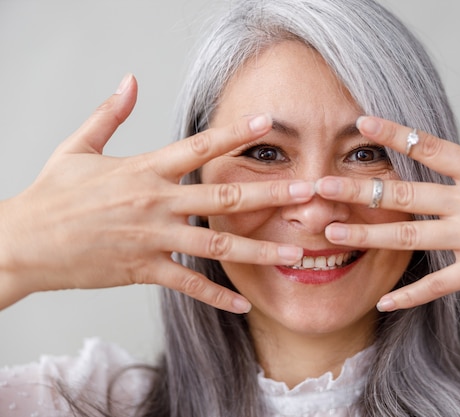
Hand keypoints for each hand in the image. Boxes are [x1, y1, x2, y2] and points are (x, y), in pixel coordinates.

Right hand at [0, 75, 313, 312]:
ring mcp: (152, 238)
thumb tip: (130, 79)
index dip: (235, 135)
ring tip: (293, 252)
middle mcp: (155, 202)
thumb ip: (110, 113)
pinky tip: (244, 303)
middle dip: (268, 194)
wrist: (23, 242)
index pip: (198, 147)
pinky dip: (217, 295)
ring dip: (258, 248)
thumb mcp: (78, 146)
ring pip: (215, 244)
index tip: (268, 125)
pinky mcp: (143, 269)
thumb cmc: (53, 195)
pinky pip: (188, 284)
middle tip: (306, 192)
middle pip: (222, 196)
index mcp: (144, 169)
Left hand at [316, 82, 459, 310]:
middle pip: (406, 192)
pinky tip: (384, 302)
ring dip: (369, 235)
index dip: (394, 134)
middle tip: (321, 185)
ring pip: (411, 236)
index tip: (362, 124)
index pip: (430, 147)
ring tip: (332, 233)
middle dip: (360, 188)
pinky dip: (411, 295)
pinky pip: (439, 285)